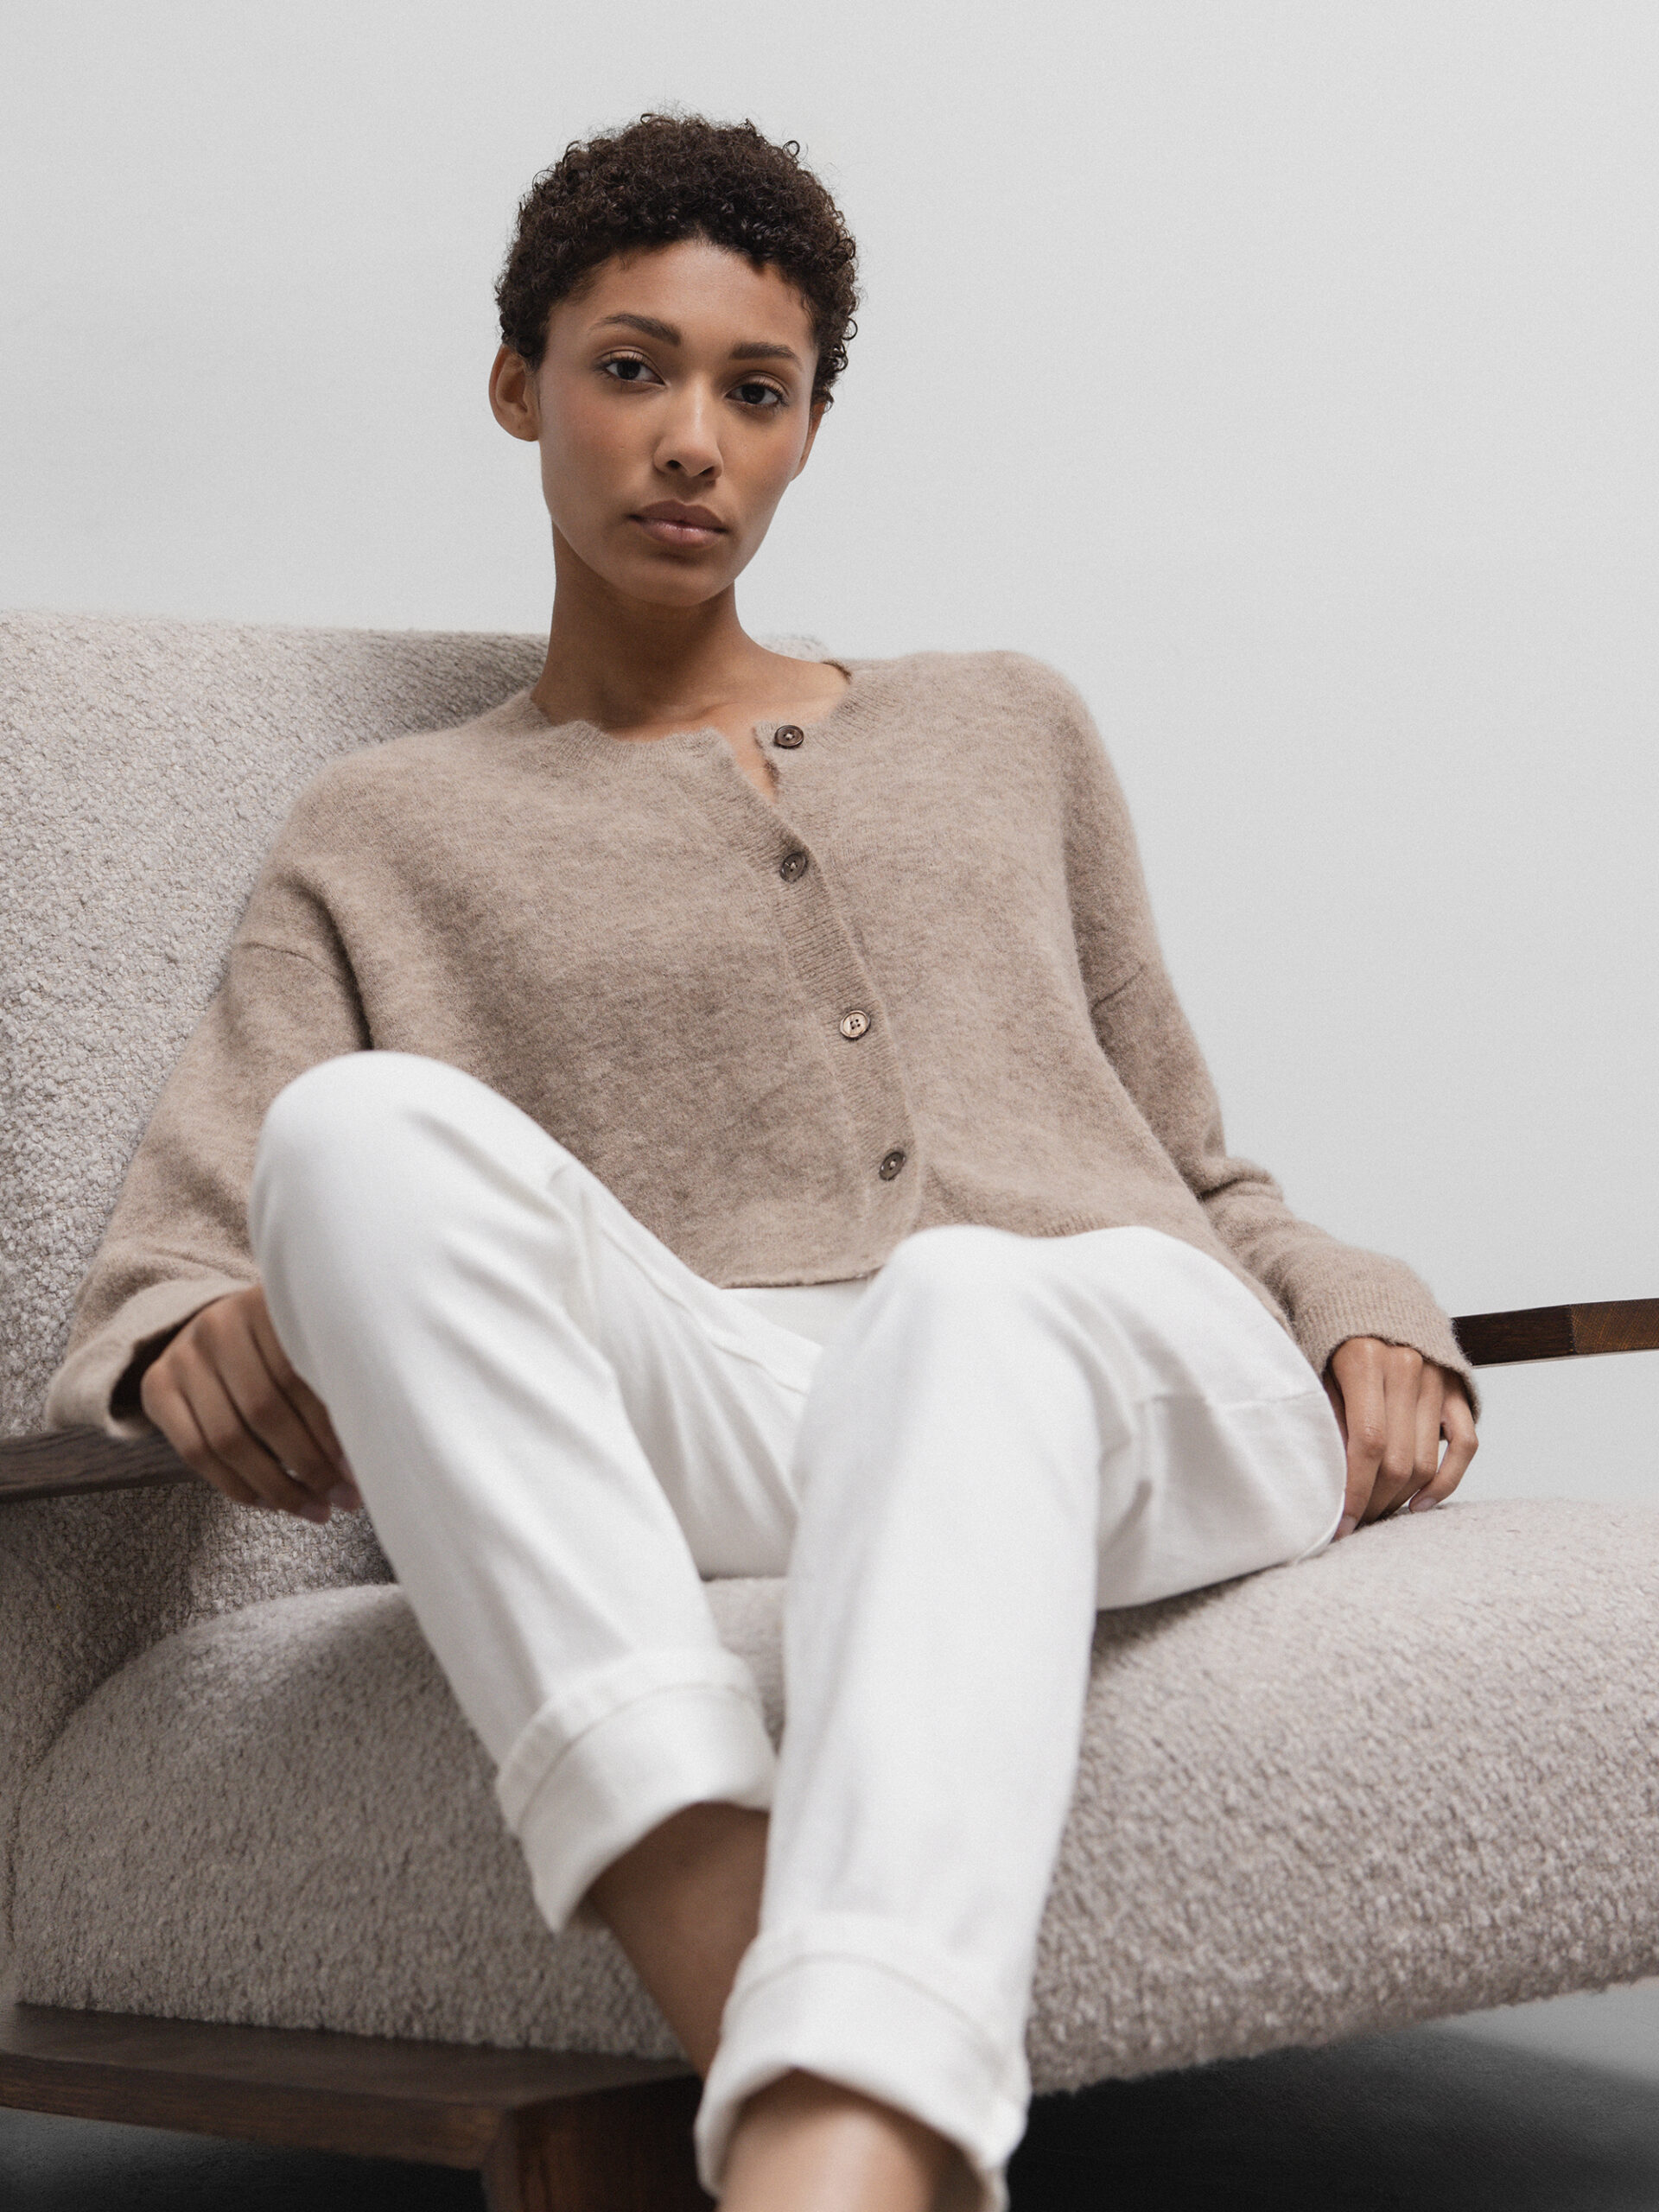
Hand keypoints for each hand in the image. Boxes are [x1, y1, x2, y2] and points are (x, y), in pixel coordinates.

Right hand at [138, 1283, 360, 1523]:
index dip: (331, 1430)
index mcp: (266, 1306)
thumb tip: (370, 1447)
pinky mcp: (156, 1388)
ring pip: (230, 1439)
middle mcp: (218, 1326)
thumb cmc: (280, 1344)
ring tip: (315, 1509)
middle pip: (265, 1412)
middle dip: (310, 1466)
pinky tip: (272, 1502)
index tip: (360, 1470)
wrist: (212, 1325)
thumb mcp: (305, 1341)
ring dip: (278, 1486)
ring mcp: (182, 1357)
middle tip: (344, 1499)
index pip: (300, 1378)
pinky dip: (237, 1486)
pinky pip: (196, 1452)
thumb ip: (328, 1377)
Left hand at [1323, 1337, 1476, 1536]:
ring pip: (1426, 1460)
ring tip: (1374, 1514)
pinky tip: (1418, 1504)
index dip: (1354, 1491)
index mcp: (1363, 1358)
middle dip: (1374, 1501)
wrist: (1367, 1294)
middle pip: (1398, 1459)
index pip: (1366, 1443)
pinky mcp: (1457, 1389)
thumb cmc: (1329, 1339)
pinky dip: (1445, 1481)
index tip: (1339, 1525)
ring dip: (1400, 1498)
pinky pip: (1464, 1445)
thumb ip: (1322, 1415)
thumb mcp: (1312, 1367)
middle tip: (1353, 1522)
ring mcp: (1437, 1378)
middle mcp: (1406, 1366)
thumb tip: (1324, 1480)